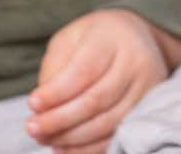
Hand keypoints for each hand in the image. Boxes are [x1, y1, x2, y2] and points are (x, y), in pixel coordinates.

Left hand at [27, 9, 180, 153]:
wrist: (136, 39)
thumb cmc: (94, 40)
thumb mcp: (70, 40)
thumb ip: (55, 69)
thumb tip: (43, 109)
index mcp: (114, 37)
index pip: (84, 71)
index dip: (56, 92)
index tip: (32, 104)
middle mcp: (137, 62)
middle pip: (97, 100)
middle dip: (60, 119)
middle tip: (33, 128)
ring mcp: (148, 88)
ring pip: (108, 123)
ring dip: (72, 138)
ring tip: (45, 139)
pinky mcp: (149, 109)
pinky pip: (117, 136)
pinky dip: (88, 148)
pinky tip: (65, 148)